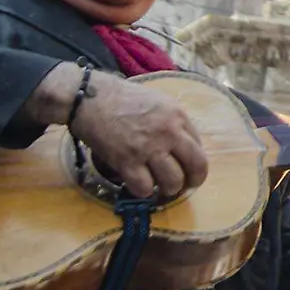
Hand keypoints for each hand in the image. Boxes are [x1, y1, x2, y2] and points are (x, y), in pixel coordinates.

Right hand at [65, 69, 209, 198]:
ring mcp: (148, 148)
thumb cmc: (122, 98)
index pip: (200, 147)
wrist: (89, 98)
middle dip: (193, 181)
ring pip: (173, 182)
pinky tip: (140, 185)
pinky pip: (144, 188)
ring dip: (168, 189)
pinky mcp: (126, 161)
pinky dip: (143, 191)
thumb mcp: (158, 102)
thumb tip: (183, 145)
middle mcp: (168, 133)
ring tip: (160, 186)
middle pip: (197, 167)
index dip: (195, 162)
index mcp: (178, 116)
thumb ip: (173, 122)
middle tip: (184, 185)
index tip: (188, 168)